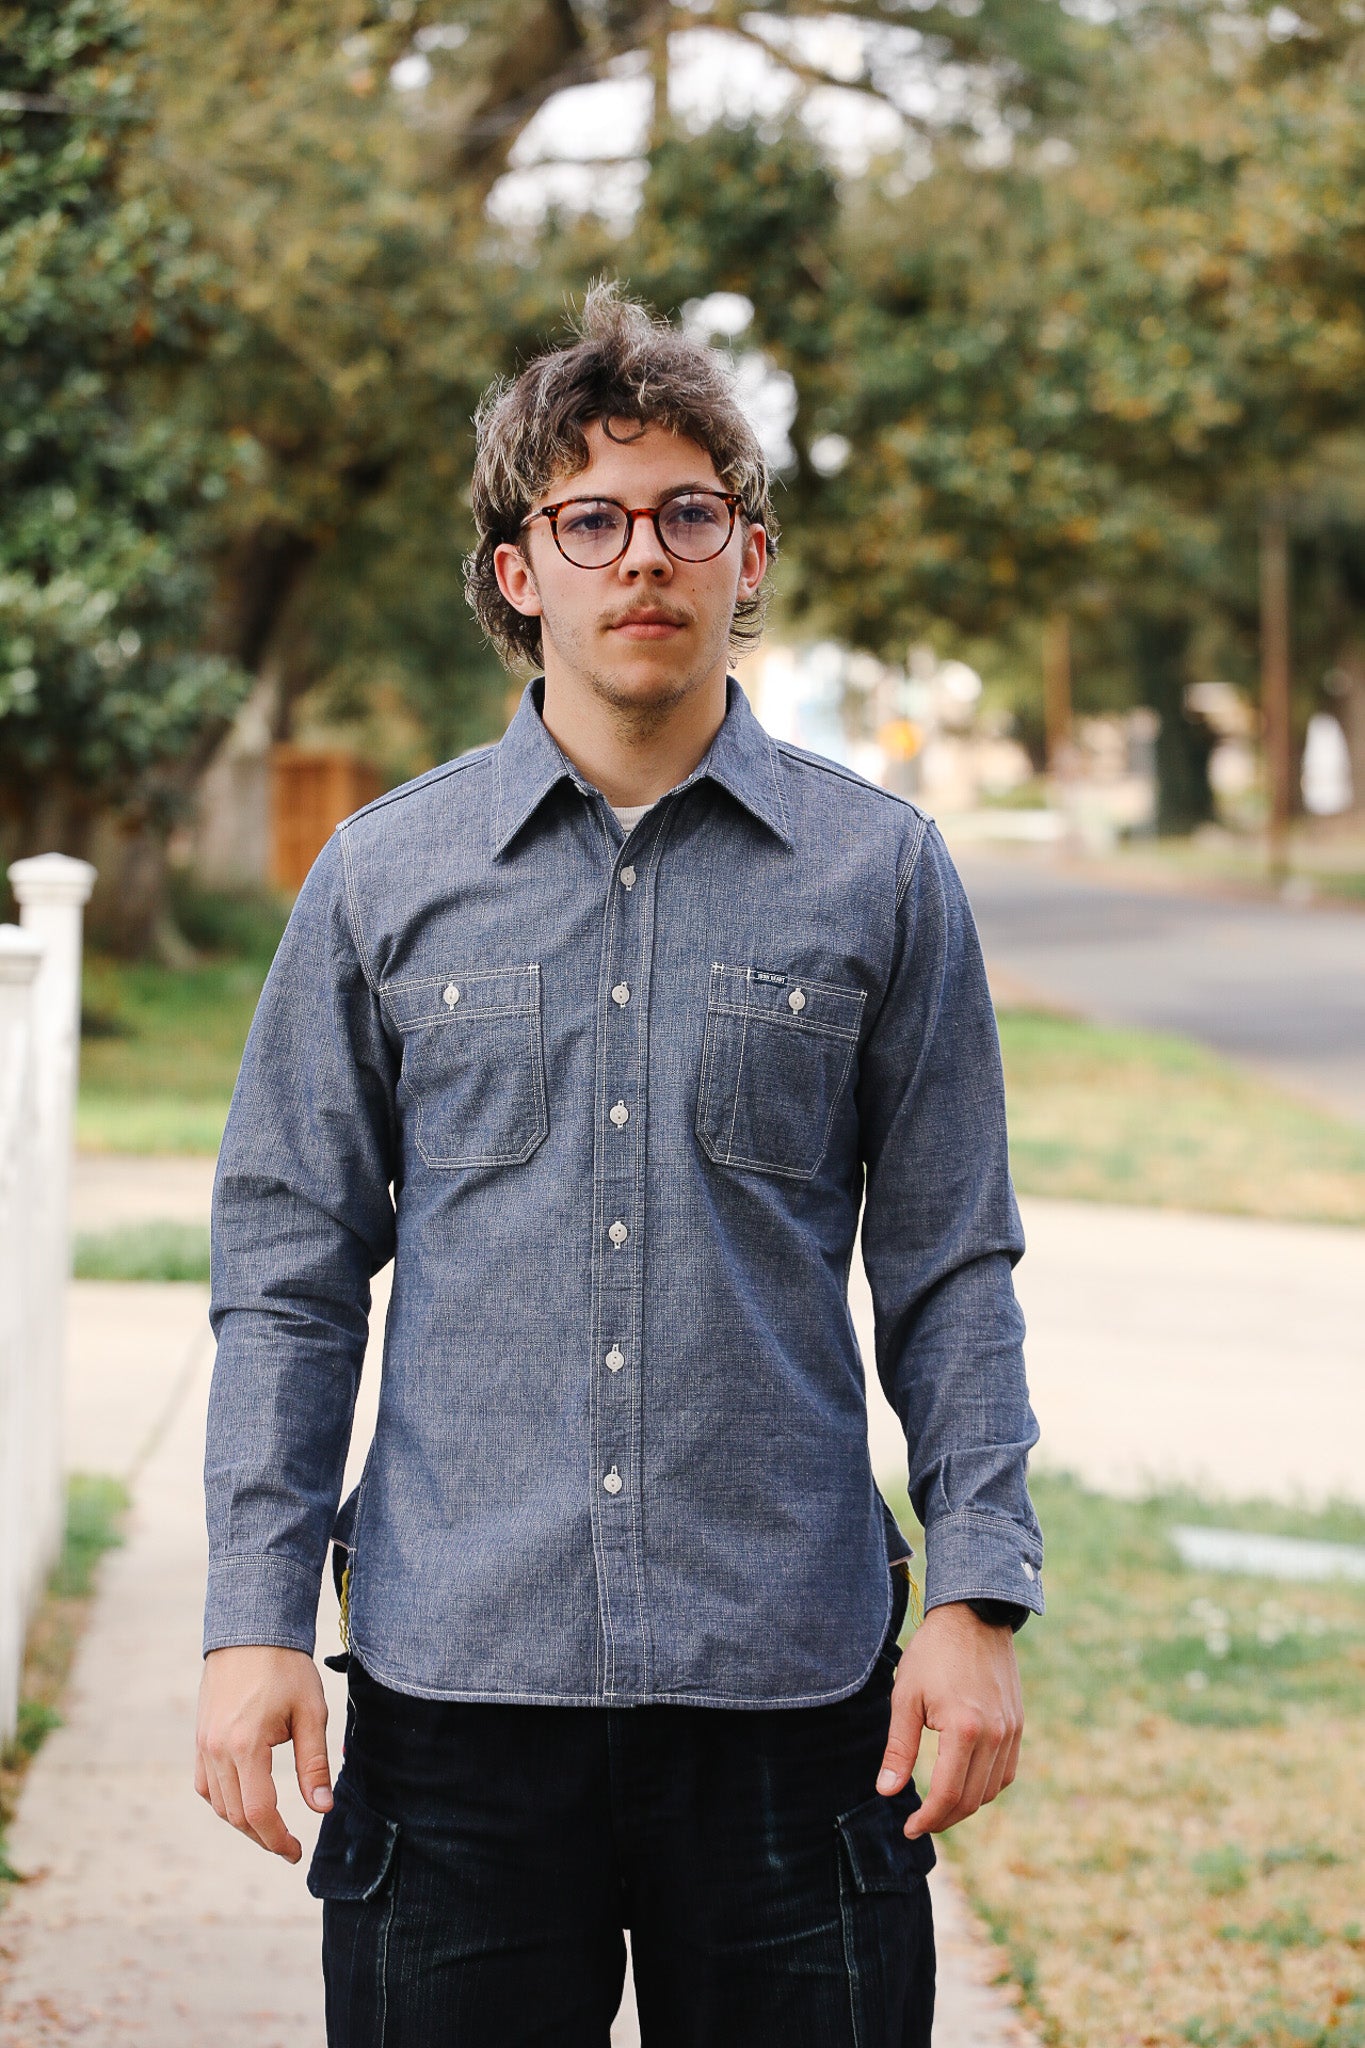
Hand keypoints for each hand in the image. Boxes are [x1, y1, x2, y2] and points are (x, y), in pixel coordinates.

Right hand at [194, 1645, 332, 1861]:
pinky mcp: (199, 1738)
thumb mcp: (311, 1712)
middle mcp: (216, 1750)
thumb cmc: (285, 1668)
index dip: (277, 1840)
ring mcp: (203, 1745)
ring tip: (271, 1827)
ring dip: (242, 1822)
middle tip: (288, 1845)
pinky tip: (244, 1801)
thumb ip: (313, 1764)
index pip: (258, 1813)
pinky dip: (224, 1801)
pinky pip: (205, 1785)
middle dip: (263, 1837)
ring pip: (218, 1804)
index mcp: (245, 1745)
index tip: (296, 1853)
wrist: (250, 1631)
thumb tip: (322, 1809)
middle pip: (235, 1815)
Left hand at [875, 1601, 1022, 1837]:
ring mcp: (1011, 1731)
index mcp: (964, 1730)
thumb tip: (888, 1791)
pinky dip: (985, 1787)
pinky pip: (1006, 1772)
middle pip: (971, 1800)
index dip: (927, 1819)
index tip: (908, 1827)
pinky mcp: (1018, 1724)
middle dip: (943, 1819)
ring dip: (965, 1806)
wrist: (974, 1615)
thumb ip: (899, 1748)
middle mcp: (994, 1735)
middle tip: (919, 1822)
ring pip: (991, 1791)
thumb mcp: (905, 1697)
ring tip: (939, 1806)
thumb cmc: (933, 1653)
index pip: (947, 1795)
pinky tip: (964, 1784)